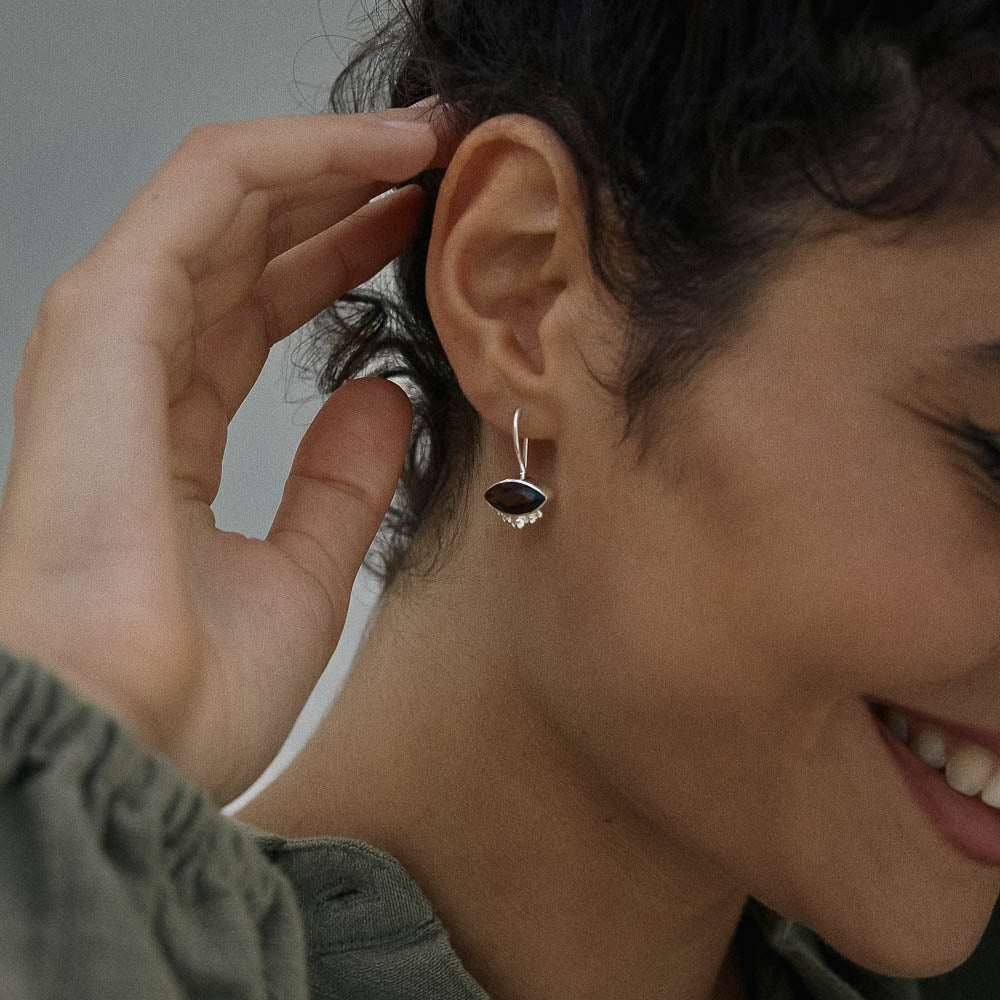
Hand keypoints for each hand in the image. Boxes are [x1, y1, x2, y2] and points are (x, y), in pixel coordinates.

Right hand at [0, 107, 449, 803]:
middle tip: (437, 161)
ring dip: (330, 158)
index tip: (422, 230)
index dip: (339, 258)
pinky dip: (291, 157)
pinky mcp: (105, 320)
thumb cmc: (191, 692)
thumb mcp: (303, 575)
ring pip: (225, 201)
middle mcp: (136, 375)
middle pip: (247, 245)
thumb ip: (339, 483)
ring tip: (426, 138)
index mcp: (170, 435)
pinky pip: (202, 196)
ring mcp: (113, 341)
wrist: (124, 746)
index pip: (258, 311)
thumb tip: (380, 395)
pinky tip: (377, 148)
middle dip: (342, 191)